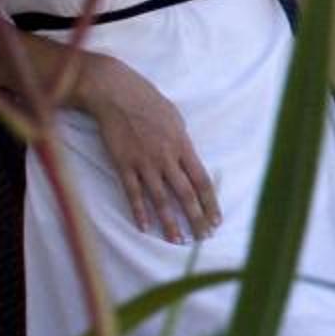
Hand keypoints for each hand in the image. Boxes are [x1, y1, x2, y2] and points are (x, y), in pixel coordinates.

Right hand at [79, 57, 219, 243]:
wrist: (118, 94)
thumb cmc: (150, 103)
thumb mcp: (176, 120)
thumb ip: (183, 144)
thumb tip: (189, 162)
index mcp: (183, 146)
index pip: (202, 181)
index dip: (211, 203)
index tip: (217, 220)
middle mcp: (167, 158)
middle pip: (186, 194)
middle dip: (196, 218)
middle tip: (203, 237)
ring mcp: (144, 163)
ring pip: (160, 199)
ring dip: (170, 222)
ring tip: (178, 241)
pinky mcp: (123, 164)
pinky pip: (132, 193)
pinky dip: (138, 211)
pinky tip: (144, 227)